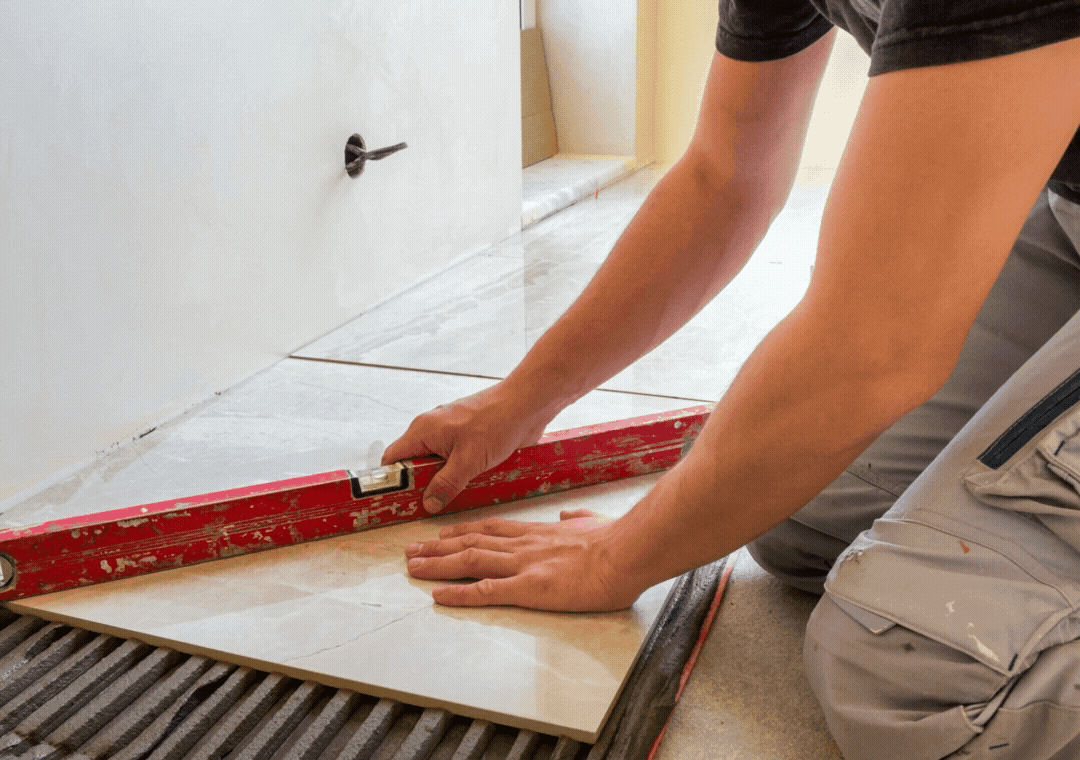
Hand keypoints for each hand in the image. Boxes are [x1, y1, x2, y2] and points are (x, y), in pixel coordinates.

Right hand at [382, 383, 552, 513]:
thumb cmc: (497, 422)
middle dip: (421, 484)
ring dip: (444, 479)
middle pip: (414, 462)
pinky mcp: (467, 436)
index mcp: (423, 430)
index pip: (393, 458)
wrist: (527, 404)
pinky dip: (458, 471)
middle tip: (431, 505)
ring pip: (436, 462)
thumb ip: (446, 484)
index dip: (392, 481)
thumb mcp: (468, 461)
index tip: (399, 501)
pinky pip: (454, 458)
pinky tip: (471, 482)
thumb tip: (429, 503)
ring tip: (453, 495)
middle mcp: (432, 428)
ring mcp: (450, 431)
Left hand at [404, 508, 640, 610]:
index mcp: (537, 533)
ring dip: (437, 566)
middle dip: (437, 547)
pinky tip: (438, 596)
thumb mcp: (591, 521)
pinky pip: (486, 591)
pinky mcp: (529, 588)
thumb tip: (569, 515)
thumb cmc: (615, 540)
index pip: (490, 529)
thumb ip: (576, 519)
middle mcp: (522, 546)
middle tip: (411, 550)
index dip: (461, 531)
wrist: (625, 552)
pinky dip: (459, 593)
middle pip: (470, 544)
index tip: (442, 534)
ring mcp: (523, 566)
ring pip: (470, 562)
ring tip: (413, 569)